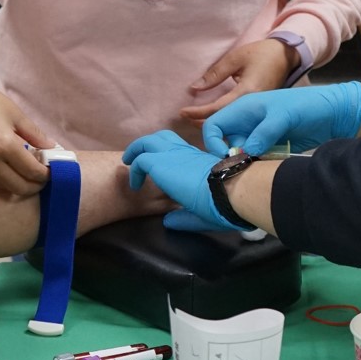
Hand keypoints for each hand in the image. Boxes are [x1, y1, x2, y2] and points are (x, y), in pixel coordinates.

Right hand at [0, 75, 51, 197]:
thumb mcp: (15, 113)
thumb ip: (35, 134)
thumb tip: (51, 147)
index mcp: (4, 145)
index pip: (32, 171)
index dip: (46, 174)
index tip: (53, 170)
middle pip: (20, 187)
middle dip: (36, 185)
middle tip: (43, 175)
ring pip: (6, 188)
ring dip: (21, 184)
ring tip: (28, 170)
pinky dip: (6, 179)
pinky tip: (11, 167)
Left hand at [121, 130, 235, 230]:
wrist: (230, 189)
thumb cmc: (226, 200)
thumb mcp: (204, 210)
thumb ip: (185, 216)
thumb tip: (168, 221)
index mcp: (199, 161)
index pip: (180, 151)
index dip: (169, 156)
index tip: (164, 169)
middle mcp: (186, 153)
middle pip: (164, 137)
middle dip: (151, 144)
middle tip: (140, 157)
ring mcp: (173, 155)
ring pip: (149, 142)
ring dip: (138, 150)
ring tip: (129, 162)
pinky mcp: (161, 163)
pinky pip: (140, 160)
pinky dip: (134, 171)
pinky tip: (134, 185)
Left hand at [180, 38, 295, 121]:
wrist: (285, 56)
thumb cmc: (261, 53)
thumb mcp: (235, 58)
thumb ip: (215, 74)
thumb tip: (194, 88)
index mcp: (247, 91)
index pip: (218, 107)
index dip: (199, 112)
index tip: (182, 112)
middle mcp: (254, 105)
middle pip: (225, 121)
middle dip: (203, 122)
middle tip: (185, 119)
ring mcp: (259, 110)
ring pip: (233, 124)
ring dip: (214, 123)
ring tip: (194, 120)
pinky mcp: (260, 110)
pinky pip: (240, 120)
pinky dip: (226, 121)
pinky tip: (214, 119)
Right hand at [201, 81, 360, 157]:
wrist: (333, 113)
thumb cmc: (307, 105)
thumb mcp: (284, 115)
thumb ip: (264, 132)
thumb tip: (247, 152)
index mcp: (244, 108)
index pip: (214, 125)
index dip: (213, 141)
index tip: (227, 156)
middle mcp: (248, 122)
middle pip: (227, 143)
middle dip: (234, 156)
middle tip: (251, 163)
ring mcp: (259, 135)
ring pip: (243, 153)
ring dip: (249, 162)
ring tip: (266, 162)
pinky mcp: (271, 146)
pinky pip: (258, 158)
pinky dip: (261, 164)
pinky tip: (274, 162)